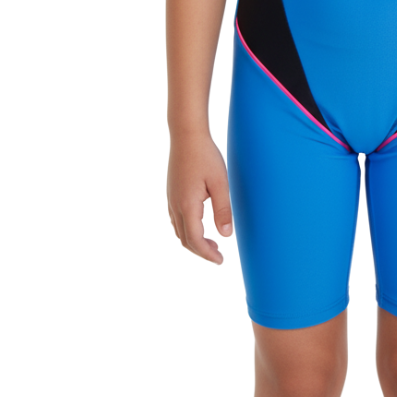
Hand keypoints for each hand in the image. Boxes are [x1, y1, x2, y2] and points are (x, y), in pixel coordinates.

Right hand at [167, 130, 232, 263]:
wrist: (186, 135)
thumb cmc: (205, 156)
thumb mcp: (220, 183)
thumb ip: (223, 210)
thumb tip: (226, 235)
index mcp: (187, 205)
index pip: (195, 240)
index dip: (207, 254)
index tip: (220, 260)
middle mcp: (175, 205)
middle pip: (185, 239)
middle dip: (201, 251)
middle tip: (218, 255)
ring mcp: (170, 199)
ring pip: (179, 231)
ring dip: (193, 241)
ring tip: (211, 242)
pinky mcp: (171, 193)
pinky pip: (176, 220)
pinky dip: (187, 230)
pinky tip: (199, 224)